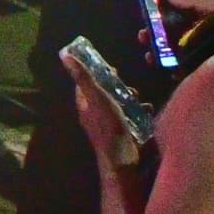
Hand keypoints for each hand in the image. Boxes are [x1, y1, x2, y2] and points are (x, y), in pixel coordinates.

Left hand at [69, 57, 142, 175]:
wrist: (122, 158)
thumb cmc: (107, 126)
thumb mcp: (96, 97)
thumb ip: (83, 77)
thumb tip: (65, 55)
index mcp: (85, 105)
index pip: (86, 84)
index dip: (96, 74)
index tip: (111, 68)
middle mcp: (95, 114)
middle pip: (105, 94)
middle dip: (118, 87)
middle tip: (129, 86)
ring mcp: (110, 124)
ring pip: (120, 105)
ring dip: (131, 99)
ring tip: (139, 97)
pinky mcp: (124, 132)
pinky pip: (132, 117)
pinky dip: (140, 112)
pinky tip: (148, 110)